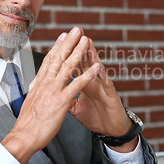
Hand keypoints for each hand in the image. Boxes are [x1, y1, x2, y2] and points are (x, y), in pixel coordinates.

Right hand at [1, 27, 100, 163]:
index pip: (49, 61)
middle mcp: (45, 84)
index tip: (63, 36)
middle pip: (58, 58)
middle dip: (68, 43)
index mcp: (39, 84)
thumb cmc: (27, 123)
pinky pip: (76, 86)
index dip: (57, 47)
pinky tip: (95, 68)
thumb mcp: (30, 101)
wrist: (24, 136)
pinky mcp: (61, 101)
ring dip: (78, 52)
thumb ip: (36, 91)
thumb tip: (37, 84)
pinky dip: (87, 75)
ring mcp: (53, 91)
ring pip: (67, 67)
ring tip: (86, 41)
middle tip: (77, 30)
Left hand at [69, 35, 136, 151]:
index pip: (73, 65)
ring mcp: (102, 87)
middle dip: (78, 47)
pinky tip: (98, 67)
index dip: (66, 55)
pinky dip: (101, 75)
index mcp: (82, 83)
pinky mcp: (111, 95)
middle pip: (84, 62)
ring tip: (86, 42)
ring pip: (96, 68)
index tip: (58, 43)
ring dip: (91, 55)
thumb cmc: (95, 117)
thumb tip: (52, 94)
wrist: (111, 130)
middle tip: (73, 33)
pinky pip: (106, 83)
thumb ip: (64, 98)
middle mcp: (92, 82)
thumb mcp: (74, 108)